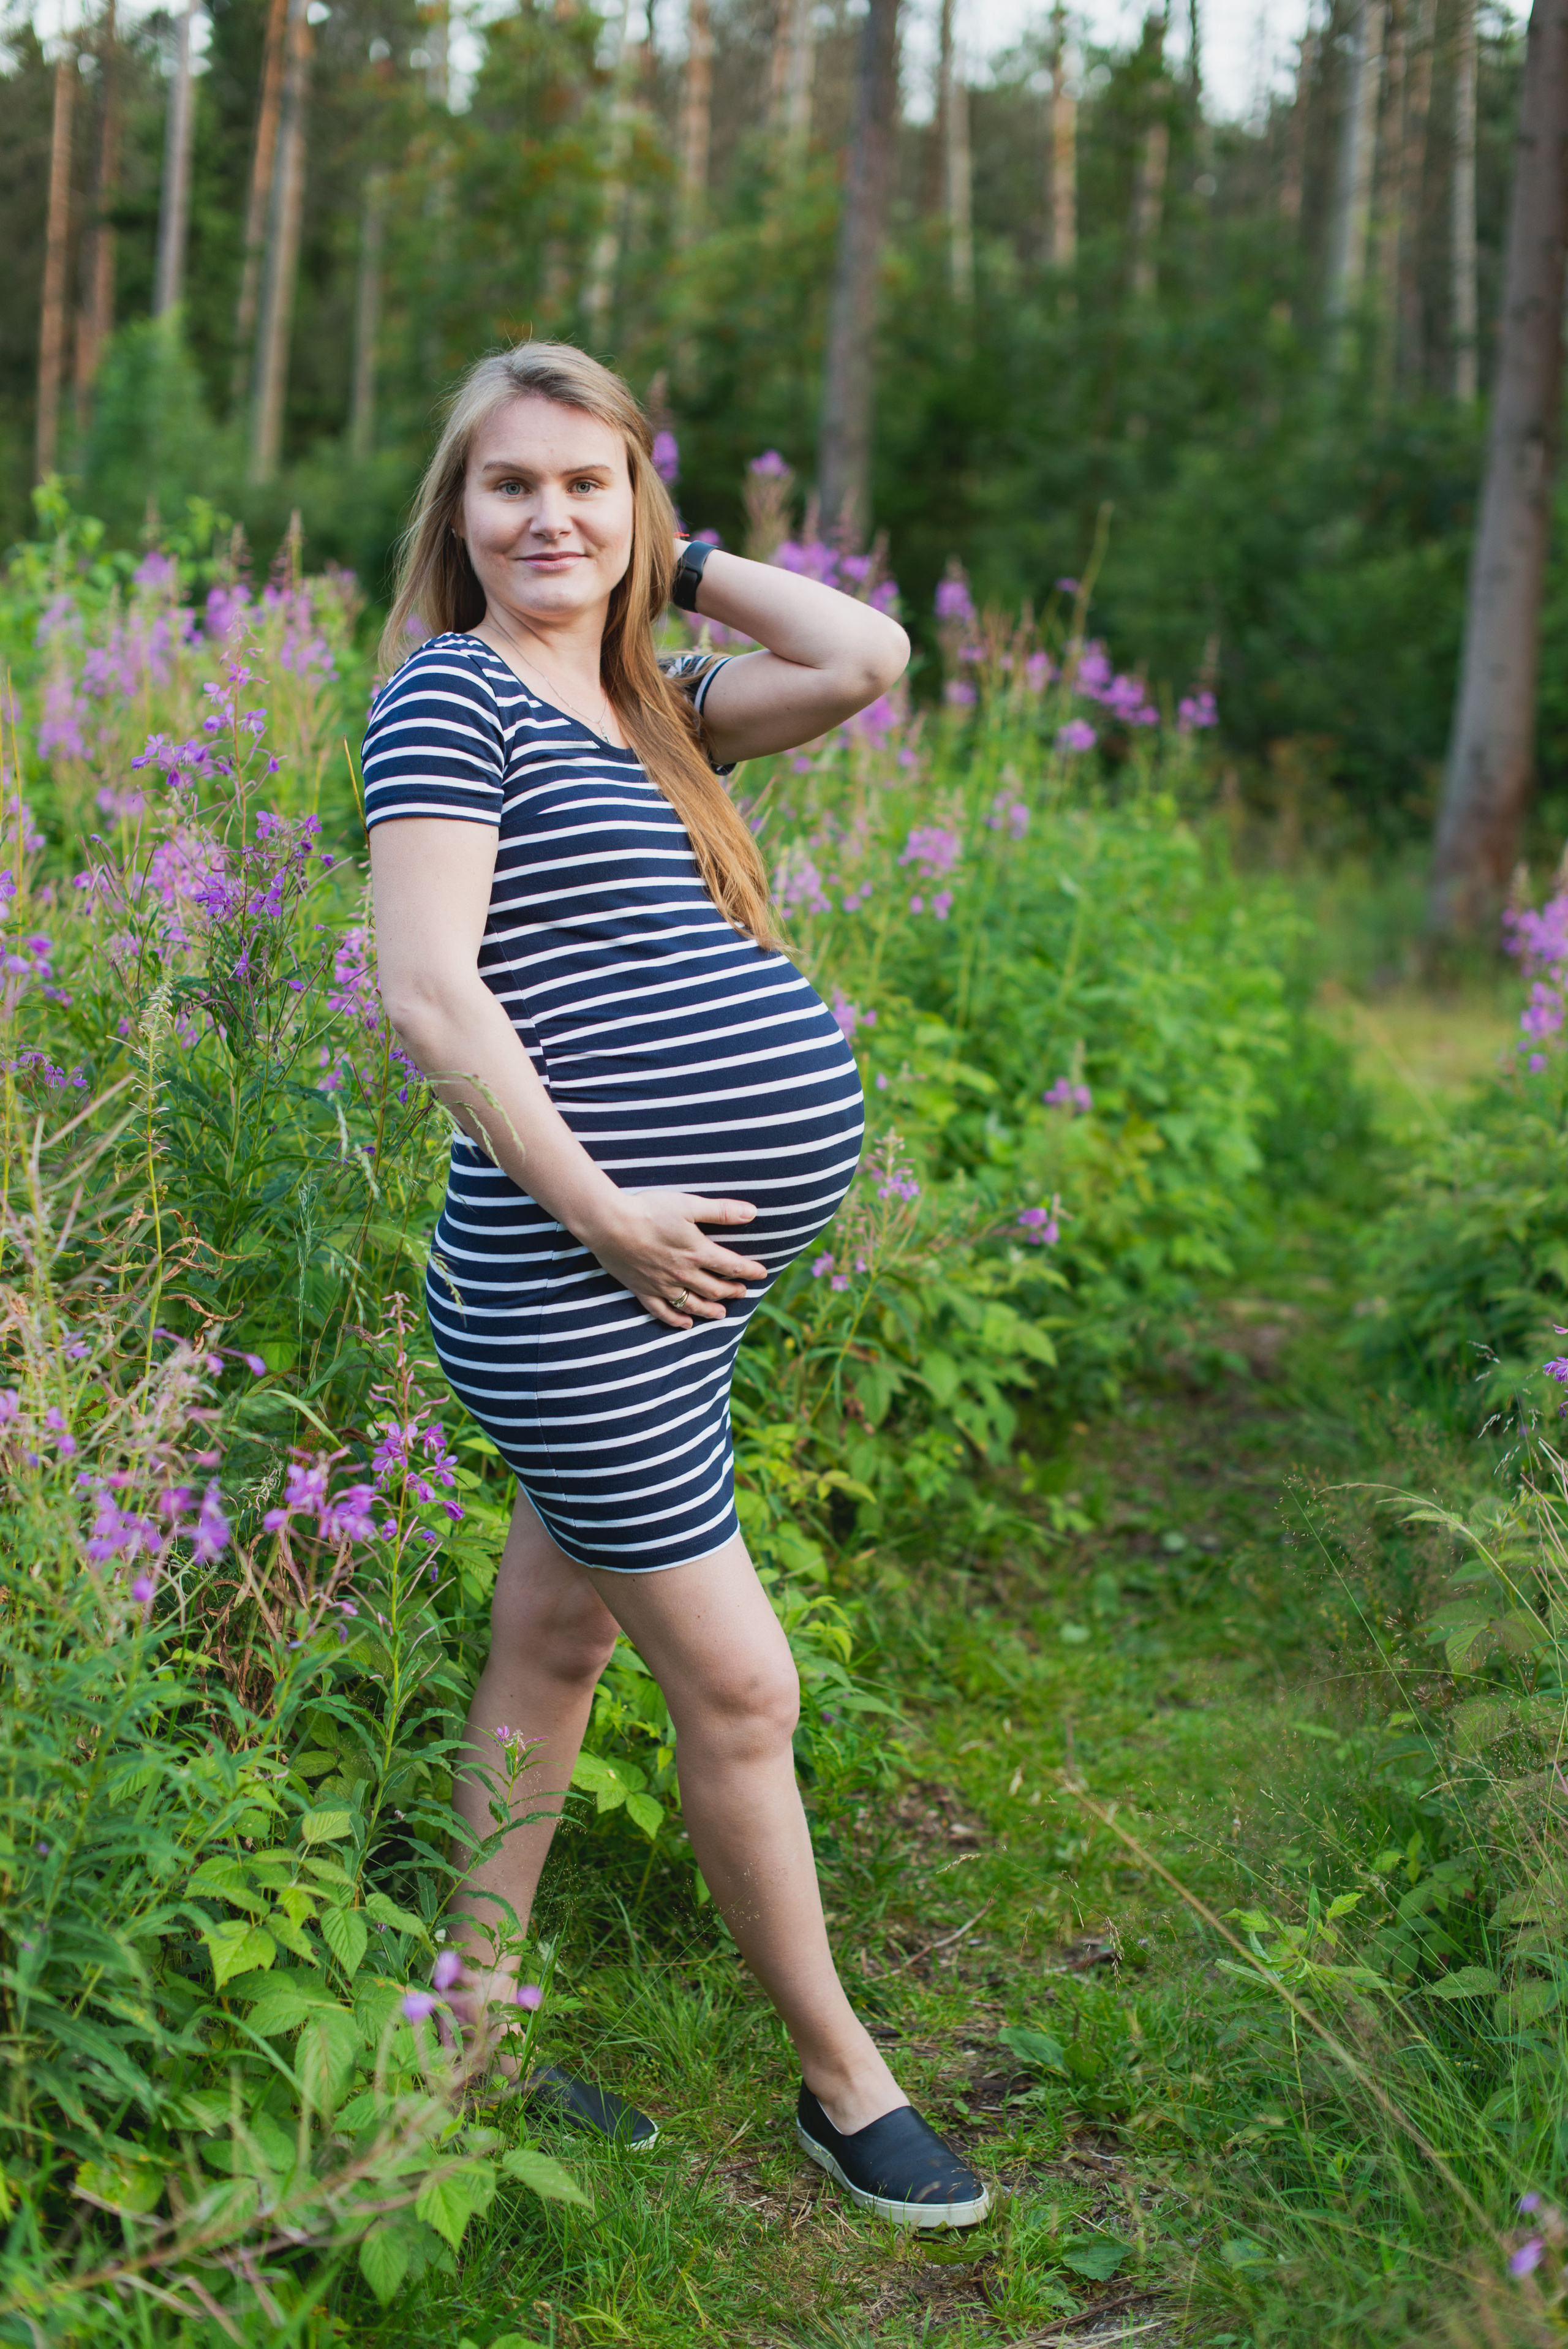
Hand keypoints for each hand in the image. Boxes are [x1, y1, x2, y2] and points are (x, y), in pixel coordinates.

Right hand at [581, 1191, 767, 1328]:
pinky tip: (686, 1323)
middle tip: (742, 1293)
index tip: (761, 1273)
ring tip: (722, 1314)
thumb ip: (721, 1211)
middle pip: (715, 1288)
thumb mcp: (689, 1204)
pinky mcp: (643, 1290)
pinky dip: (676, 1320)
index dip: (749, 1271)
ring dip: (710, 1310)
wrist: (609, 1224)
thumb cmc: (649, 1210)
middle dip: (732, 1291)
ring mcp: (663, 1285)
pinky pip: (663, 1312)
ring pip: (693, 1304)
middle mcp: (683, 1273)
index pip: (732, 1266)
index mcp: (697, 1252)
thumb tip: (752, 1213)